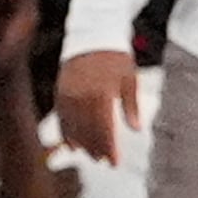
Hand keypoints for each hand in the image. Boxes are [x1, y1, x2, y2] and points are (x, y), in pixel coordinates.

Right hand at [54, 48, 139, 163]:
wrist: (93, 34)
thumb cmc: (116, 57)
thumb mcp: (129, 79)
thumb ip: (131, 106)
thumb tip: (137, 129)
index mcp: (101, 94)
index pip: (104, 129)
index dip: (109, 148)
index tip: (114, 163)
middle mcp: (82, 96)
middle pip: (88, 131)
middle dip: (96, 148)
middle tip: (103, 161)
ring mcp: (68, 94)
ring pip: (73, 127)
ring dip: (82, 144)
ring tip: (90, 155)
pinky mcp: (60, 91)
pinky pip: (62, 118)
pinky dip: (66, 133)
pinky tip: (72, 145)